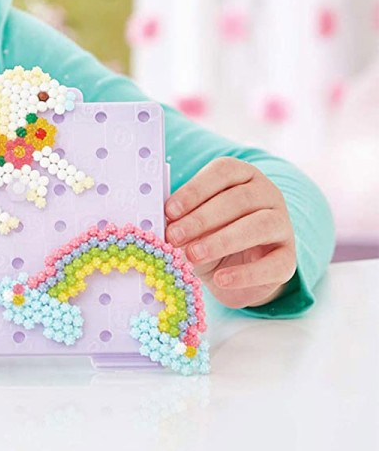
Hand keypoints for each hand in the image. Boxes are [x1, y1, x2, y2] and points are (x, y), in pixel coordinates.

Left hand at [164, 158, 296, 309]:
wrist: (234, 273)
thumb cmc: (208, 235)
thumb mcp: (192, 223)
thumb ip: (180, 216)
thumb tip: (161, 220)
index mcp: (242, 175)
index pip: (223, 172)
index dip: (195, 189)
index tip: (170, 210)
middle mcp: (267, 195)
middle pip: (239, 199)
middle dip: (202, 218)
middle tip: (175, 236)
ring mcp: (282, 225)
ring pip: (259, 226)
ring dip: (222, 240)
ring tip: (193, 255)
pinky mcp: (288, 258)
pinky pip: (273, 264)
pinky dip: (245, 273)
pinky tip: (221, 279)